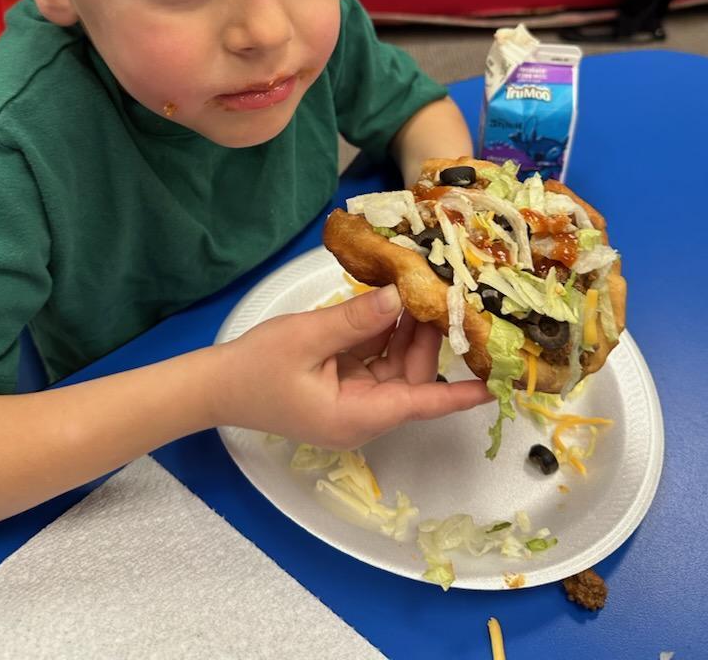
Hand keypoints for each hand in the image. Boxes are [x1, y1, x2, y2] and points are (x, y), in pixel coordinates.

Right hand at [215, 286, 492, 449]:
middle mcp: (361, 414)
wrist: (214, 386)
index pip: (420, 403)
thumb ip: (355, 320)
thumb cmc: (256, 368)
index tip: (492, 382)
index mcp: (357, 416)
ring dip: (405, 333)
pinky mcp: (340, 385)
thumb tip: (400, 298)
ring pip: (395, 367)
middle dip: (425, 339)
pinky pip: (374, 360)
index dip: (458, 392)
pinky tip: (390, 304)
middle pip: (410, 378)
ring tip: (418, 292)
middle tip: (437, 294)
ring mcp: (351, 400)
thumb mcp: (307, 338)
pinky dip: (382, 334)